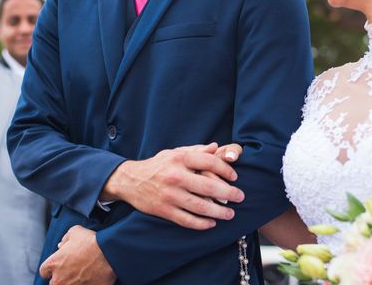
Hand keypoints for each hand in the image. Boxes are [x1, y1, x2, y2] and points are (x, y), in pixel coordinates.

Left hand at [39, 225, 115, 284]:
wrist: (108, 254)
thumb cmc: (91, 242)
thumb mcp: (75, 231)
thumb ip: (65, 239)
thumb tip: (61, 245)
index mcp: (53, 264)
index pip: (44, 271)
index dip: (52, 268)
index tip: (60, 265)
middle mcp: (58, 279)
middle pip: (54, 283)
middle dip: (62, 277)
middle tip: (74, 271)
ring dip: (72, 283)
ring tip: (83, 276)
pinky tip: (91, 280)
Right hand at [100, 143, 244, 229]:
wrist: (131, 180)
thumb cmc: (158, 165)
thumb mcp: (175, 153)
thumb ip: (196, 150)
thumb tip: (217, 147)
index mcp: (180, 158)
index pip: (210, 162)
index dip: (226, 170)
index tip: (234, 177)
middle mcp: (175, 176)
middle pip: (209, 187)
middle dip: (229, 194)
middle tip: (240, 197)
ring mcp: (169, 195)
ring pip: (200, 207)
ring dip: (219, 212)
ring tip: (230, 214)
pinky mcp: (164, 210)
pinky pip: (187, 220)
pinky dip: (201, 224)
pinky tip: (211, 223)